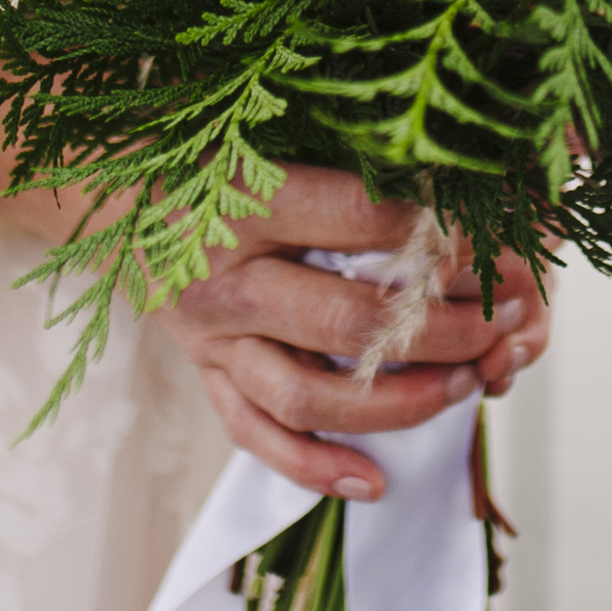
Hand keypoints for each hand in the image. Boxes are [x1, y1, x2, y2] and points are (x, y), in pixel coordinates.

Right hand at [151, 168, 555, 500]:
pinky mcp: (203, 373)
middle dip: (443, 329)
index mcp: (248, 198)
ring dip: (398, 402)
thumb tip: (460, 160)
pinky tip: (374, 481)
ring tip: (466, 387)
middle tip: (506, 321)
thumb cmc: (206, 146)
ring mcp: (212, 337)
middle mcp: (228, 276)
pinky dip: (315, 467)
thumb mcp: (270, 129)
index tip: (502, 242)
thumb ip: (351, 147)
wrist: (106, 187)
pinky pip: (257, 435)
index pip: (362, 221)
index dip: (441, 237)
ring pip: (308, 394)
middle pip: (347, 321)